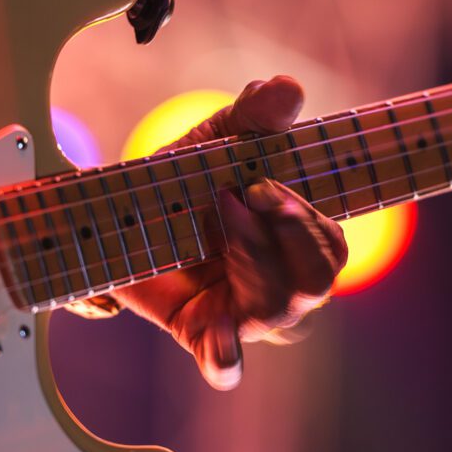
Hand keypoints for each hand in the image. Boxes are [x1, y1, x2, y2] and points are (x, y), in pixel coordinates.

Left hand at [116, 77, 347, 388]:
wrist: (118, 211)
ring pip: (277, 308)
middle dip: (283, 234)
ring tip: (213, 216)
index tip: (267, 183)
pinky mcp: (201, 331)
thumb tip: (287, 89)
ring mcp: (243, 313)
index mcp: (295, 243)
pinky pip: (225, 363)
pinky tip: (220, 340)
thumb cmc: (183, 179)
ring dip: (249, 256)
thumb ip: (252, 116)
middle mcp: (280, 284)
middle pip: (316, 282)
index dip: (312, 222)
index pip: (333, 247)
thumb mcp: (214, 139)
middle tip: (237, 192)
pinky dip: (227, 356)